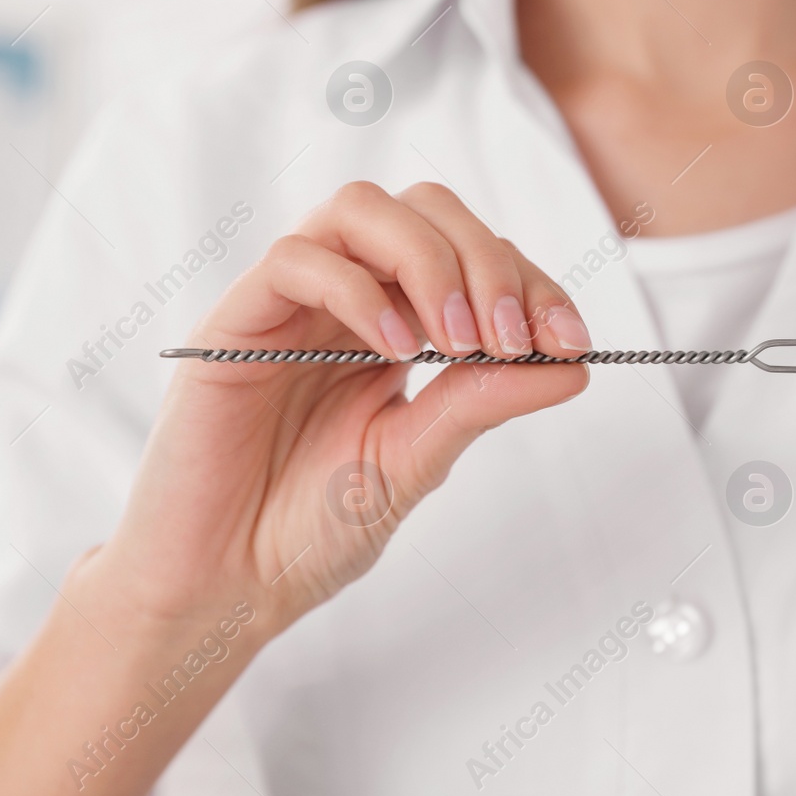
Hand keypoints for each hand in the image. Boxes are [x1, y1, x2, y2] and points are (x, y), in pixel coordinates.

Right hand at [82, 181, 591, 634]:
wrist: (222, 587)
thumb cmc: (307, 530)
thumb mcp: (415, 461)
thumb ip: (481, 404)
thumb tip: (573, 367)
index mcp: (393, 324)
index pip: (471, 254)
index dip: (529, 283)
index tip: (570, 342)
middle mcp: (345, 297)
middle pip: (425, 209)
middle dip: (487, 263)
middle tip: (509, 342)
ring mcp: (289, 303)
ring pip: (361, 208)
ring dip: (428, 261)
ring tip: (456, 340)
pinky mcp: (235, 321)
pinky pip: (297, 261)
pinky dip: (359, 292)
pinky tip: (395, 350)